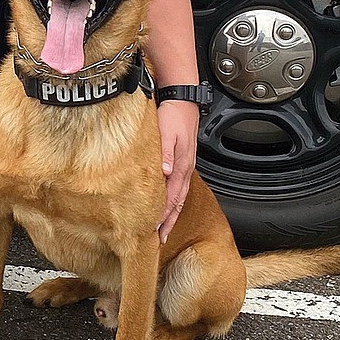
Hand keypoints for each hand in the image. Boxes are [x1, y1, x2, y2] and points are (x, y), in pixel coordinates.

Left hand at [158, 100, 197, 243]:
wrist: (182, 100)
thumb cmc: (173, 115)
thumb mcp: (167, 132)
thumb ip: (165, 152)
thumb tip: (165, 172)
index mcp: (180, 166)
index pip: (170, 198)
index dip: (163, 216)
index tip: (155, 232)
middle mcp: (184, 169)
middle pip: (176, 202)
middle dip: (168, 222)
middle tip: (160, 239)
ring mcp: (184, 166)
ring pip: (178, 196)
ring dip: (171, 213)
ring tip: (164, 228)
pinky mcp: (181, 160)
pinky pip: (178, 186)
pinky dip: (172, 199)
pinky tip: (167, 202)